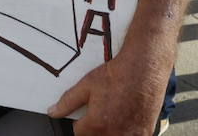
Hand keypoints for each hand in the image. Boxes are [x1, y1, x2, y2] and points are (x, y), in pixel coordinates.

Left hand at [48, 55, 164, 134]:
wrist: (144, 68)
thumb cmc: (117, 75)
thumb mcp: (87, 84)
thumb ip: (67, 101)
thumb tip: (53, 112)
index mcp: (96, 125)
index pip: (78, 134)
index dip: (80, 124)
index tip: (85, 116)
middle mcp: (113, 134)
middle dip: (94, 129)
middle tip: (102, 113)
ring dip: (109, 132)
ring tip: (113, 116)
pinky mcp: (144, 134)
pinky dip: (126, 133)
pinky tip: (126, 120)